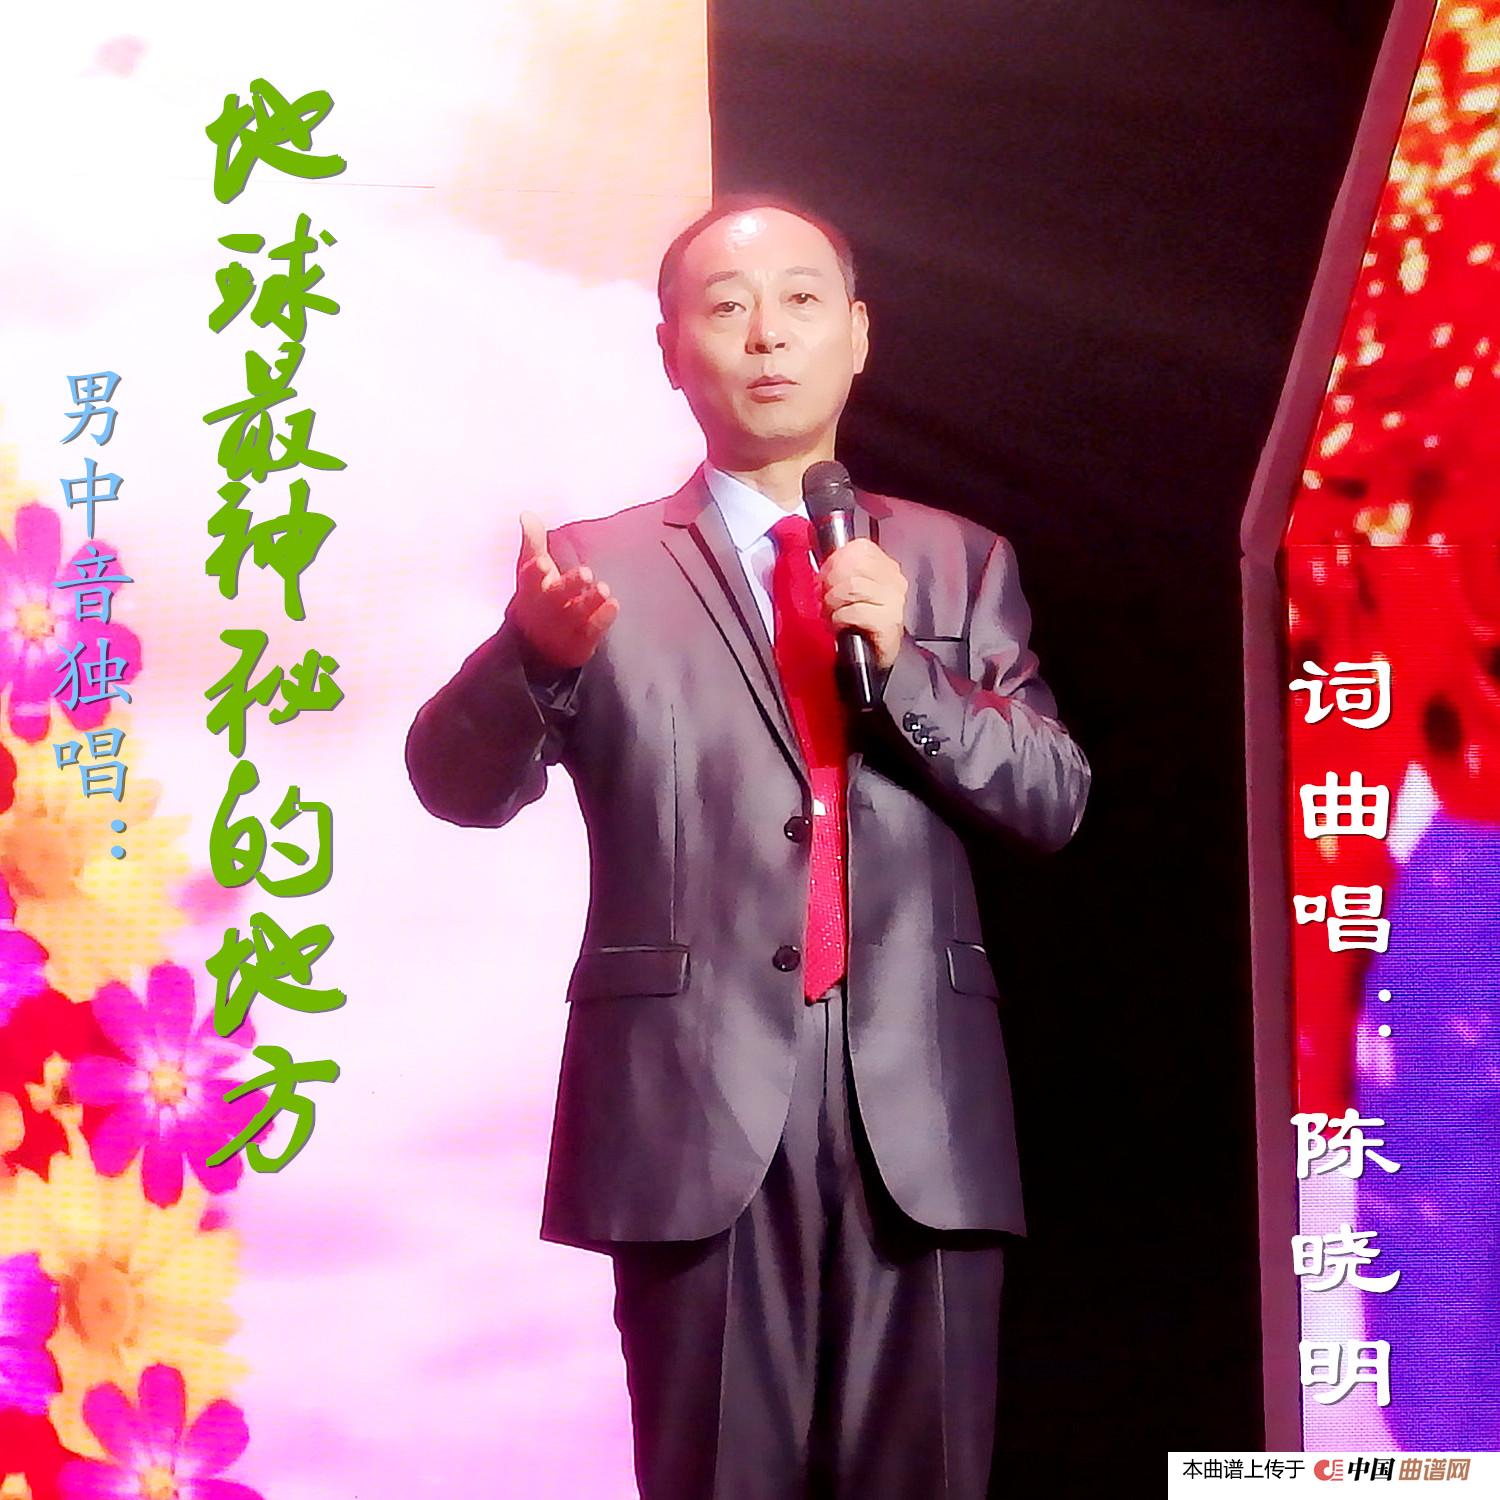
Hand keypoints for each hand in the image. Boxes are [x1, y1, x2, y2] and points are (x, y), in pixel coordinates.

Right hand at [509, 511, 619, 668]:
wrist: (534, 649)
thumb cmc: (536, 600)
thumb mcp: (530, 572)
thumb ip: (533, 543)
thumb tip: (527, 514)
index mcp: (530, 591)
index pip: (529, 579)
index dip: (535, 572)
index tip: (543, 564)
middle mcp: (544, 611)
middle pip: (556, 598)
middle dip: (569, 586)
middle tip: (586, 573)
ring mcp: (561, 629)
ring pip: (576, 615)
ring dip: (589, 602)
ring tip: (604, 589)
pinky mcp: (579, 644)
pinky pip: (591, 632)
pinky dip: (602, 620)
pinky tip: (613, 605)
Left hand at [817, 537, 907, 669]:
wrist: (874, 656)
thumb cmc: (860, 623)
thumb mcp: (851, 590)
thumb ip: (841, 570)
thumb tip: (824, 564)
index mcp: (886, 568)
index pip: (859, 548)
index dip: (835, 561)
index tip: (826, 578)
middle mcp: (894, 582)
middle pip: (853, 564)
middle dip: (831, 582)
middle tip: (826, 599)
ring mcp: (894, 602)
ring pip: (852, 586)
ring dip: (833, 602)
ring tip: (832, 613)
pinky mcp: (888, 624)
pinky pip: (855, 611)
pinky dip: (839, 619)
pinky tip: (840, 626)